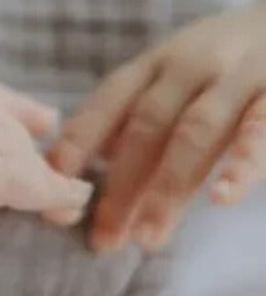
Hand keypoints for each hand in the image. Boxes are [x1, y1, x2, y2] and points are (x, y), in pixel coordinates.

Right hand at [0, 72, 94, 289]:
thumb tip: (5, 128)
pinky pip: (8, 178)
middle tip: (59, 181)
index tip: (45, 126)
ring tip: (64, 202)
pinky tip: (62, 205)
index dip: (13, 106)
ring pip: (5, 145)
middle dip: (31, 147)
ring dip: (42, 174)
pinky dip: (43, 191)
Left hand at [49, 2, 265, 250]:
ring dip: (168, 187)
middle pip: (146, 127)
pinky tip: (222, 198)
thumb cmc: (225, 56)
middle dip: (121, 185)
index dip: (78, 138)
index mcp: (157, 62)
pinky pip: (259, 130)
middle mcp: (190, 65)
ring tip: (149, 236)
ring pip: (195, 134)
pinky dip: (242, 163)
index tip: (50, 179)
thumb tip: (95, 157)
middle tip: (103, 239)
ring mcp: (237, 77)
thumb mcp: (174, 70)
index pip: (108, 100)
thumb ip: (137, 110)